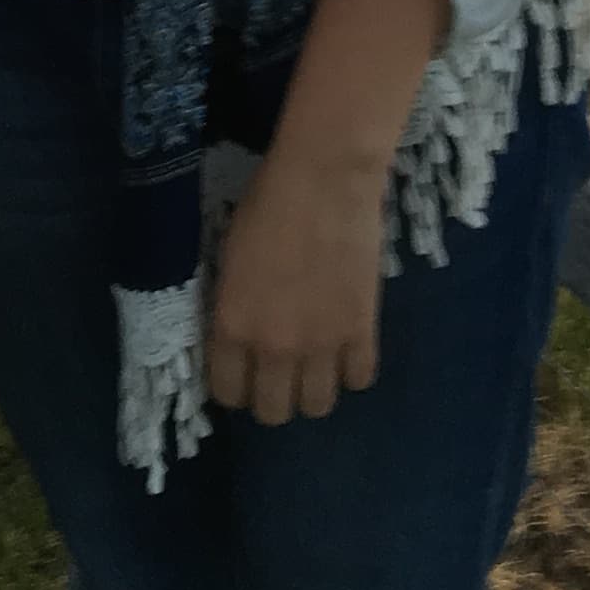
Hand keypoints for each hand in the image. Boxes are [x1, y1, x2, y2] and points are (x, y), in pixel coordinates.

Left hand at [206, 143, 388, 425]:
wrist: (324, 178)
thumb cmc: (267, 203)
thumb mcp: (230, 259)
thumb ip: (234, 308)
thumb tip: (239, 336)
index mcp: (232, 327)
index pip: (227, 392)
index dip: (235, 383)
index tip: (243, 368)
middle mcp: (274, 348)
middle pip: (273, 411)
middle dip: (273, 395)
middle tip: (280, 367)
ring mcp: (322, 345)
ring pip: (317, 406)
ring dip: (314, 387)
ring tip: (316, 361)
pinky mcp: (362, 332)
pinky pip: (358, 379)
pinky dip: (351, 369)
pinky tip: (346, 344)